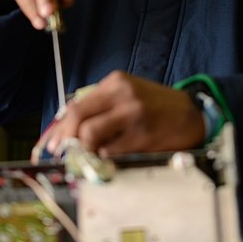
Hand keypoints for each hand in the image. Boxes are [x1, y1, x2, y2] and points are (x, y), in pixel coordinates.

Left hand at [38, 70, 204, 158]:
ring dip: (85, 151)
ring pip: (91, 135)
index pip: (76, 105)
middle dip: (65, 140)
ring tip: (90, 157)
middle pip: (78, 117)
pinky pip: (111, 152)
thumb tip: (65, 132)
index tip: (51, 145)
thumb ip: (100, 108)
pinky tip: (111, 158)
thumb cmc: (154, 106)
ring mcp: (133, 114)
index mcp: (115, 82)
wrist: (191, 114)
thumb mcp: (126, 95)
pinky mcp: (143, 135)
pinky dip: (105, 159)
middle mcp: (122, 94)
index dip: (59, 128)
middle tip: (65, 155)